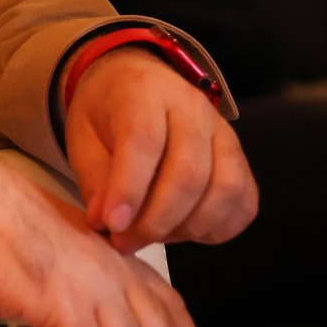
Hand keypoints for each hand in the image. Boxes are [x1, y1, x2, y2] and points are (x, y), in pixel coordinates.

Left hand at [63, 48, 255, 254]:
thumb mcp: (82, 136)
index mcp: (145, 91)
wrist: (138, 85)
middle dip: (156, 220)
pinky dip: (218, 228)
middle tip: (125, 241)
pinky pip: (244, 202)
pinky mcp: (242, 158)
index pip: (144, 140)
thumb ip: (94, 178)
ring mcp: (224, 133)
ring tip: (153, 236)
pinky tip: (184, 231)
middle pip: (189, 172)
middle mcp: (193, 107)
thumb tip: (107, 222)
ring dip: (188, 227)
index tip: (113, 225)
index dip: (129, 189)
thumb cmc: (107, 114)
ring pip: (225, 189)